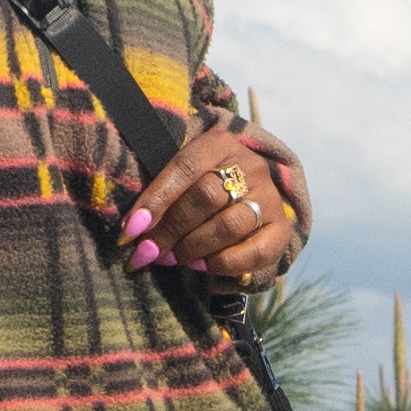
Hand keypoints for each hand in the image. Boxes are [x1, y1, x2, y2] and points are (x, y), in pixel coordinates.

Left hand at [132, 122, 306, 288]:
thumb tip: (132, 234)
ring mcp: (269, 197)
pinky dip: (223, 264)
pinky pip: (255, 252)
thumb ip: (159, 195)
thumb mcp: (180, 176)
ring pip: (228, 225)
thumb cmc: (198, 185)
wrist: (245, 194)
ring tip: (174, 259)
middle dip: (171, 230)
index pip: (183, 168)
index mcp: (219, 143)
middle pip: (206, 197)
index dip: (155, 201)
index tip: (130, 231)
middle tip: (149, 252)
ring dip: (193, 248)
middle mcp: (250, 166)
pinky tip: (203, 266)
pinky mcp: (281, 229)